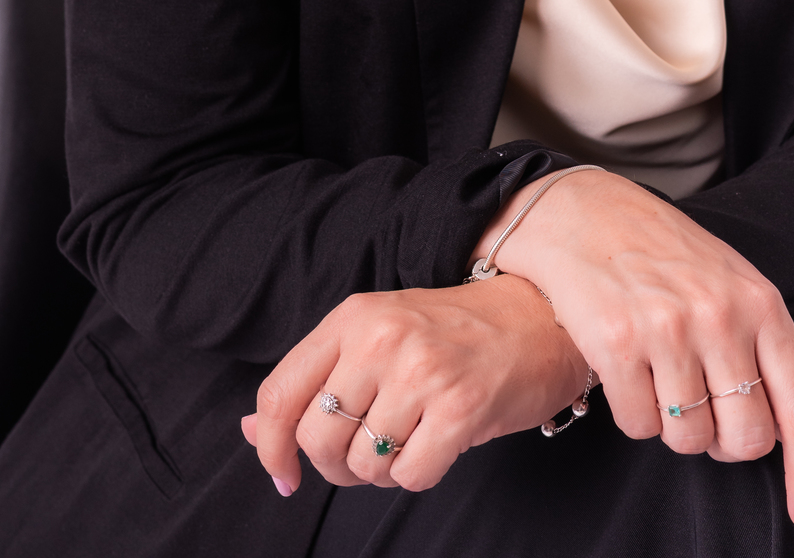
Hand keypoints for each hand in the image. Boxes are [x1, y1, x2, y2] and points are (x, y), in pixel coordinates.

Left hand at [242, 274, 588, 494]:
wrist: (538, 317)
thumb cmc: (455, 331)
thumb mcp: (379, 335)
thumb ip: (319, 379)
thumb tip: (254, 431)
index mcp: (353, 317)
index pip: (280, 392)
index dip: (270, 447)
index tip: (282, 475)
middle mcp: (381, 338)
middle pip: (317, 438)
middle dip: (336, 466)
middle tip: (368, 454)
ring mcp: (421, 371)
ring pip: (363, 464)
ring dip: (383, 470)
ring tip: (413, 437)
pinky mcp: (459, 407)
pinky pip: (409, 477)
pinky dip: (420, 473)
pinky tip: (440, 442)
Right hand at [477, 170, 793, 530]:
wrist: (583, 210)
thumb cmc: (662, 251)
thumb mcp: (729, 281)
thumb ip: (760, 343)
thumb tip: (784, 431)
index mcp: (760, 302)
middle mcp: (720, 315)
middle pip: (747, 438)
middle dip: (725, 444)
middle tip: (703, 416)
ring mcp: (668, 329)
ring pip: (690, 440)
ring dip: (675, 427)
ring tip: (659, 381)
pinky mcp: (617, 342)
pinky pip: (639, 426)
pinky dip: (635, 415)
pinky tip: (627, 375)